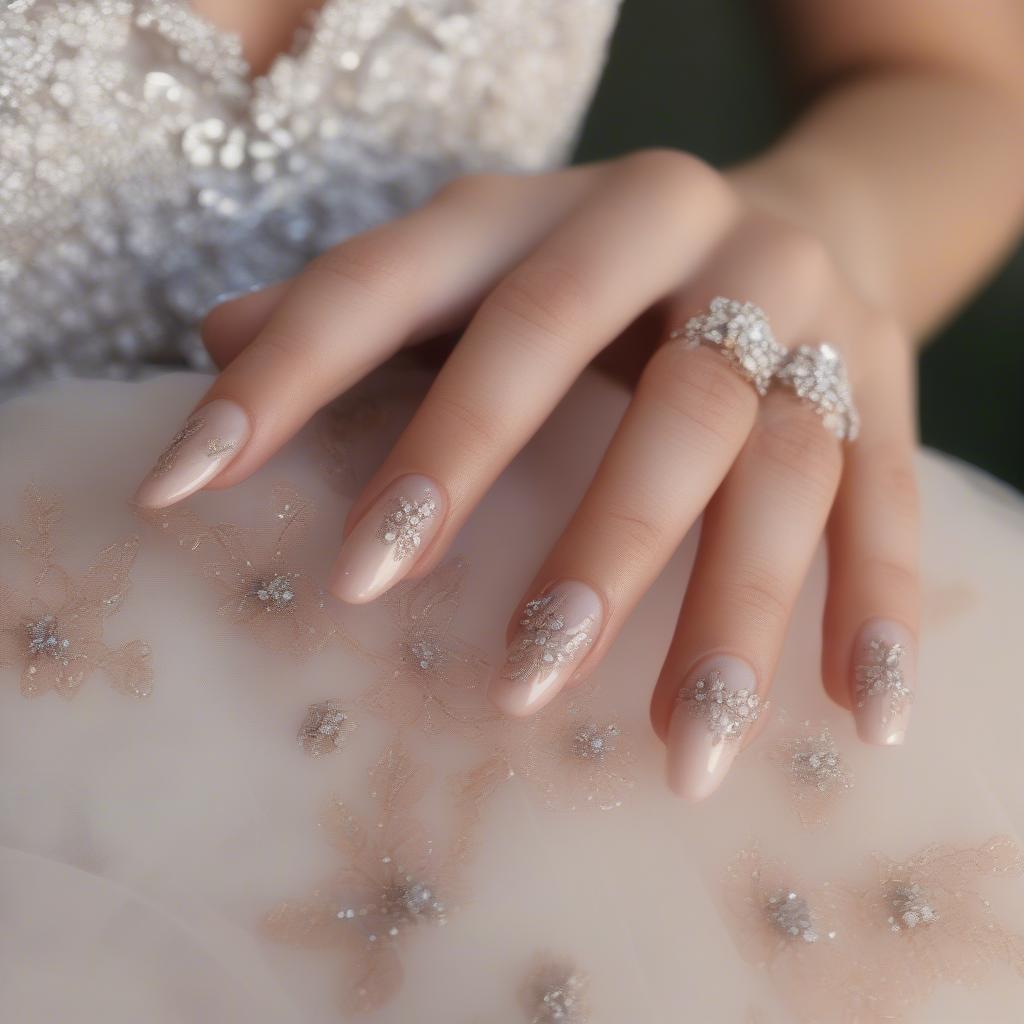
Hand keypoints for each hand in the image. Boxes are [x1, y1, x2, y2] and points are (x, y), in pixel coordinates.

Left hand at [134, 151, 918, 799]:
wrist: (809, 213)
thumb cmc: (604, 268)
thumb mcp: (485, 262)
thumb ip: (365, 305)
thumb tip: (212, 339)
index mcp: (544, 208)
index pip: (393, 283)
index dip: (289, 379)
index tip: (190, 492)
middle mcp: (679, 234)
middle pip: (618, 373)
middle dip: (561, 526)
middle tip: (507, 685)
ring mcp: (800, 309)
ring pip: (763, 461)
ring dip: (724, 612)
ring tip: (679, 752)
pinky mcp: (884, 385)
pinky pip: (886, 497)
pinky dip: (878, 606)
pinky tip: (861, 717)